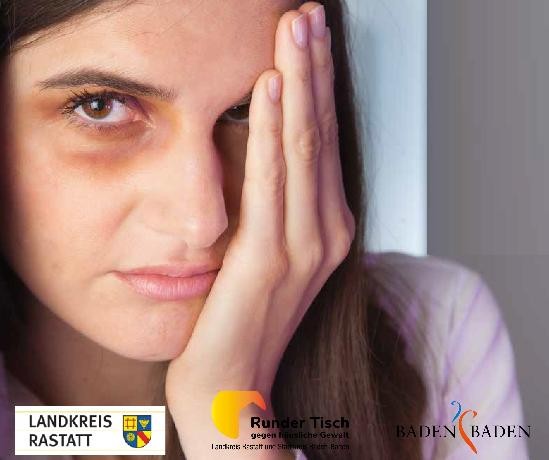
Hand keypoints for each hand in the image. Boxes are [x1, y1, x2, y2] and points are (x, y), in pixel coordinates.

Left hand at [166, 2, 354, 456]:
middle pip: (320, 133)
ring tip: (295, 29)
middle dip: (314, 68)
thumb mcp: (269, 253)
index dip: (318, 86)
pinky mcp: (269, 259)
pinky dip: (271, 129)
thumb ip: (278, 205)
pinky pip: (272, 181)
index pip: (322, 142)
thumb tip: (264, 150)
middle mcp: (325, 231)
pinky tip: (269, 87)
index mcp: (325, 228)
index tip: (309, 40)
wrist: (232, 379)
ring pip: (303, 146)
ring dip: (299, 81)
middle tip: (307, 14)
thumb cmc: (244, 315)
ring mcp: (304, 246)